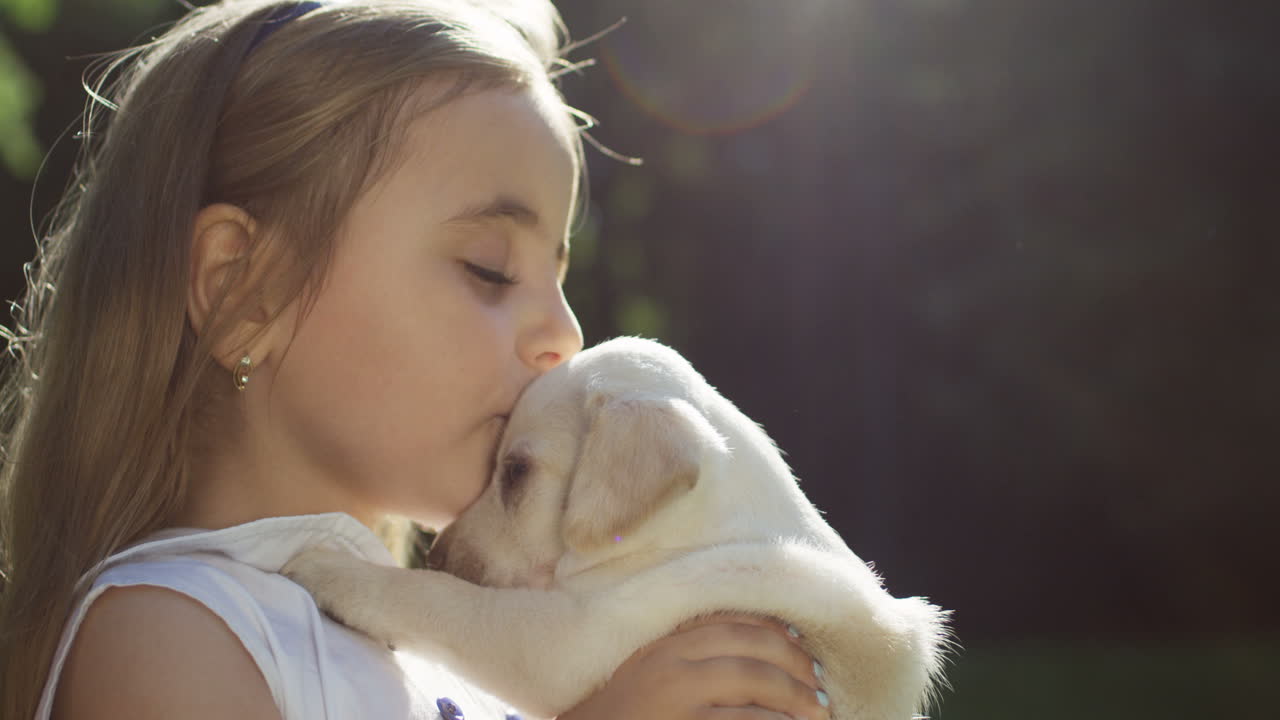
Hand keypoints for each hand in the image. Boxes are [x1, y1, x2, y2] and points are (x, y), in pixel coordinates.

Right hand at [556, 614, 828, 719]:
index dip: (775, 630)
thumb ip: (690, 654)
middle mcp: (671, 669)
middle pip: (748, 651)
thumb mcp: (650, 672)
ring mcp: (677, 704)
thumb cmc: (623, 715)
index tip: (803, 643)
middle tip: (822, 685)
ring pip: (750, 685)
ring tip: (820, 713)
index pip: (731, 623)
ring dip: (794, 699)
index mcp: (666, 647)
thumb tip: (765, 639)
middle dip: (794, 665)